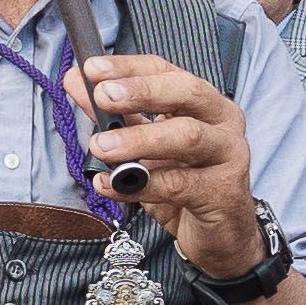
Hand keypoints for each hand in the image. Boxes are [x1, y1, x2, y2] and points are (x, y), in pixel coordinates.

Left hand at [65, 54, 265, 276]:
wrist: (221, 237)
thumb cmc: (186, 186)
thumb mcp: (146, 148)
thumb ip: (115, 116)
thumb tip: (77, 84)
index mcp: (204, 103)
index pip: (166, 71)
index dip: (129, 68)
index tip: (92, 69)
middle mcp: (222, 122)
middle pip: (186, 93)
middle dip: (141, 91)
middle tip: (103, 96)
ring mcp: (228, 155)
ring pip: (187, 136)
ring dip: (139, 139)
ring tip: (101, 145)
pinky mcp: (222, 192)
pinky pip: (178, 185)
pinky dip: (139, 185)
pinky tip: (110, 185)